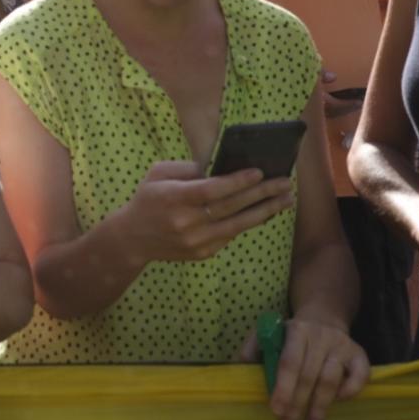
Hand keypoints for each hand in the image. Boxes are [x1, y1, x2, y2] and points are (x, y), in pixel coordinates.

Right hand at [116, 161, 294, 265]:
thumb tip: (220, 167)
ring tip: (286, 200)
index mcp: (174, 198)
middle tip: (285, 183)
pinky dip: (248, 223)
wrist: (132, 238)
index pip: (213, 190)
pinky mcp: (202, 253)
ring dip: (266, 211)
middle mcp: (187, 222)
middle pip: (231, 207)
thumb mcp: (158, 174)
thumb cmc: (147, 198)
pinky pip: (231, 236)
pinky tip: (264, 212)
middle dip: (262, 193)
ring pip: (238, 225)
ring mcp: (196, 240)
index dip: (238, 182)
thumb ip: (187, 168)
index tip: (259, 172)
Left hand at [262, 317, 369, 419]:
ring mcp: (342, 345)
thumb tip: (240, 366)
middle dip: (298, 404)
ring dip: (320, 406)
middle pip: (309, 375)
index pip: (289, 362)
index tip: (275, 410)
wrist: (324, 317)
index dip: (283, 387)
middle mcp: (321, 337)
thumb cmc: (292, 333)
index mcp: (296, 330)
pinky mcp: (359, 354)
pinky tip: (337, 404)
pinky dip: (349, 391)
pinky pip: (360, 376)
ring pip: (331, 380)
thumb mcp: (271, 331)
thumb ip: (254, 347)